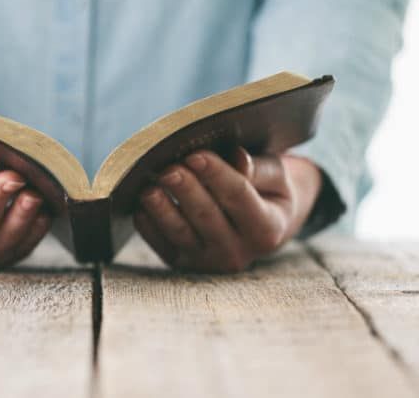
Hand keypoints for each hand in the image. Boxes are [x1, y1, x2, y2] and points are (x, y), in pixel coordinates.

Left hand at [133, 147, 321, 272]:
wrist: (261, 226)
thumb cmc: (269, 192)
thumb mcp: (277, 178)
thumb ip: (261, 169)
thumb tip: (240, 161)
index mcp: (266, 229)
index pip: (239, 196)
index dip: (216, 174)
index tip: (196, 155)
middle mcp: (238, 252)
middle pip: (207, 216)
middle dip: (186, 191)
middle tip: (170, 169)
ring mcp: (208, 261)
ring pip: (181, 233)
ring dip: (162, 209)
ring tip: (150, 188)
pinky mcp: (183, 263)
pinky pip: (162, 244)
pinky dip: (149, 225)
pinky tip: (141, 204)